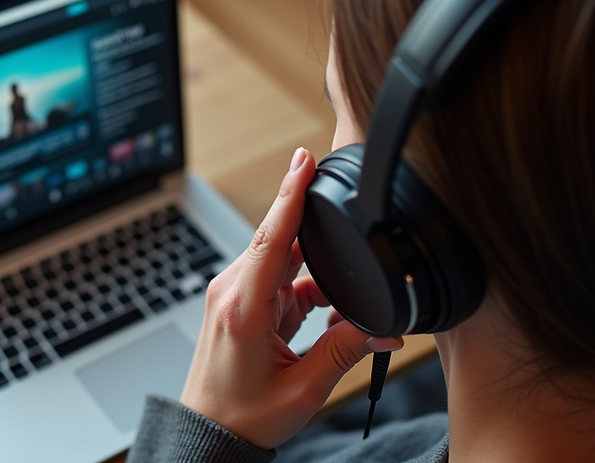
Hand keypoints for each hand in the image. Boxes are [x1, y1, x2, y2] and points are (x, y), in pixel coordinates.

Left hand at [179, 147, 401, 448]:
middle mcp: (234, 293)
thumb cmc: (243, 416)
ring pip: (282, 260)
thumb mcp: (304, 388)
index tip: (303, 160)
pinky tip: (326, 307)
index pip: (271, 237)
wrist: (207, 434)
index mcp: (244, 308)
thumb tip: (387, 330)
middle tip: (343, 211)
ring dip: (313, 268)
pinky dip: (305, 287)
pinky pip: (278, 280)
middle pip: (280, 240)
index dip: (290, 195)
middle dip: (314, 227)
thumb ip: (346, 351)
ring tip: (341, 288)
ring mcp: (234, 296)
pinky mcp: (240, 304)